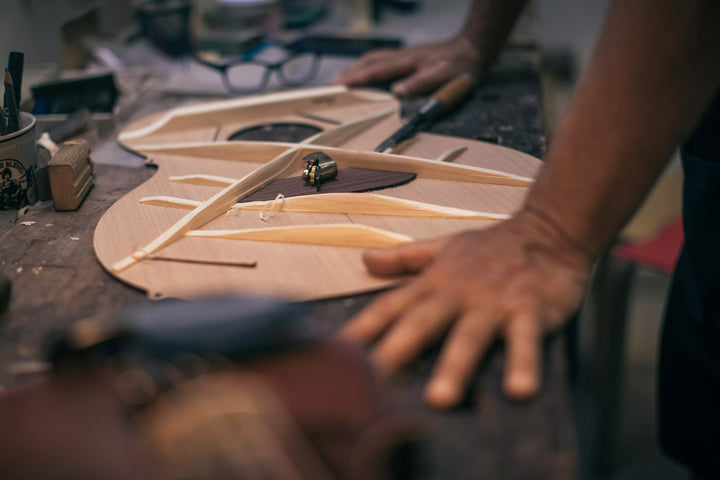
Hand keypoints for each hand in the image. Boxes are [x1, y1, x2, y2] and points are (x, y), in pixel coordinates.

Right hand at [332, 36, 481, 96]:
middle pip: (369, 61)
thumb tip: (397, 91)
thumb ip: (420, 83)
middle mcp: (401, 56)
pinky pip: (380, 60)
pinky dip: (367, 66)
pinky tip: (366, 72)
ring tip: (343, 80)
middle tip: (332, 85)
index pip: (376, 70)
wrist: (471, 49)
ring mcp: (403, 55)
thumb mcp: (442, 76)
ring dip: (356, 68)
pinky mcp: (407, 57)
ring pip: (373, 59)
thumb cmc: (459, 66)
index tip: (340, 85)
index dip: (357, 78)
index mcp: (407, 61)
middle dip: (349, 73)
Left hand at [339, 212, 593, 408]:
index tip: (333, 353)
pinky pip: (526, 339)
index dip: (362, 329)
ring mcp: (493, 301)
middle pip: (421, 324)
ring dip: (455, 366)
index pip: (390, 306)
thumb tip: (365, 259)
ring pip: (470, 336)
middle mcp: (458, 292)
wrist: (549, 230)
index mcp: (434, 281)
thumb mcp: (444, 247)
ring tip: (440, 400)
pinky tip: (519, 391)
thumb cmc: (492, 246)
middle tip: (371, 383)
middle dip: (395, 352)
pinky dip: (524, 363)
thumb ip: (405, 258)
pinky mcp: (530, 308)